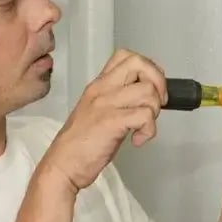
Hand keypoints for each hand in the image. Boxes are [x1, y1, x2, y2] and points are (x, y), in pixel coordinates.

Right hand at [41, 49, 167, 190]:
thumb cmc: (80, 144)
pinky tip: (138, 140)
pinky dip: (149, 130)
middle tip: (156, 106)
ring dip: (154, 111)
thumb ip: (117, 100)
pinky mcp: (111, 122)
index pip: (126, 56)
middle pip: (139, 63)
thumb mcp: (97, 112)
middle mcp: (102, 89)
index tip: (151, 89)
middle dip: (158, 83)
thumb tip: (146, 97)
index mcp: (99, 85)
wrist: (63, 165)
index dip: (147, 69)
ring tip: (143, 127)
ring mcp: (106, 104)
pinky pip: (145, 115)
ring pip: (147, 91)